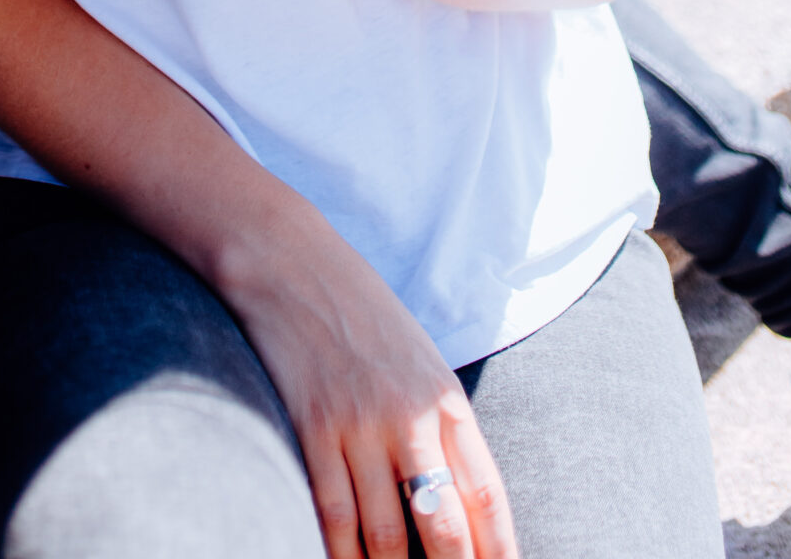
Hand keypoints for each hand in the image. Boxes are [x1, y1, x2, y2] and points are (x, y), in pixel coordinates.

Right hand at [220, 210, 516, 558]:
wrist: (291, 261)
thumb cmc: (359, 312)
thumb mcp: (418, 358)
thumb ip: (439, 422)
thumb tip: (456, 496)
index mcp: (445, 397)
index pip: (486, 493)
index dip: (499, 550)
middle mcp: (409, 415)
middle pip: (443, 525)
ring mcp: (359, 424)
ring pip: (385, 534)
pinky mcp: (312, 428)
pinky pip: (333, 514)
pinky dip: (342, 553)